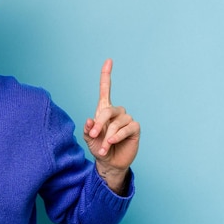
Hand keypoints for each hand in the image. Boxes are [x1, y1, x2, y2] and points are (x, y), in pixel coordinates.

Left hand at [83, 59, 139, 192]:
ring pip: (117, 123)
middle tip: (94, 135)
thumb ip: (88, 130)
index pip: (106, 90)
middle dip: (99, 123)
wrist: (109, 163)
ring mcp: (127, 119)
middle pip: (108, 110)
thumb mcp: (89, 139)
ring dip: (108, 136)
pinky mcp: (134, 128)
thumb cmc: (98, 148)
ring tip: (103, 148)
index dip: (106, 75)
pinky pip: (126, 129)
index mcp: (104, 110)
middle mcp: (116, 112)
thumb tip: (89, 120)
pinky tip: (112, 143)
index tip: (109, 60)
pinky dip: (117, 137)